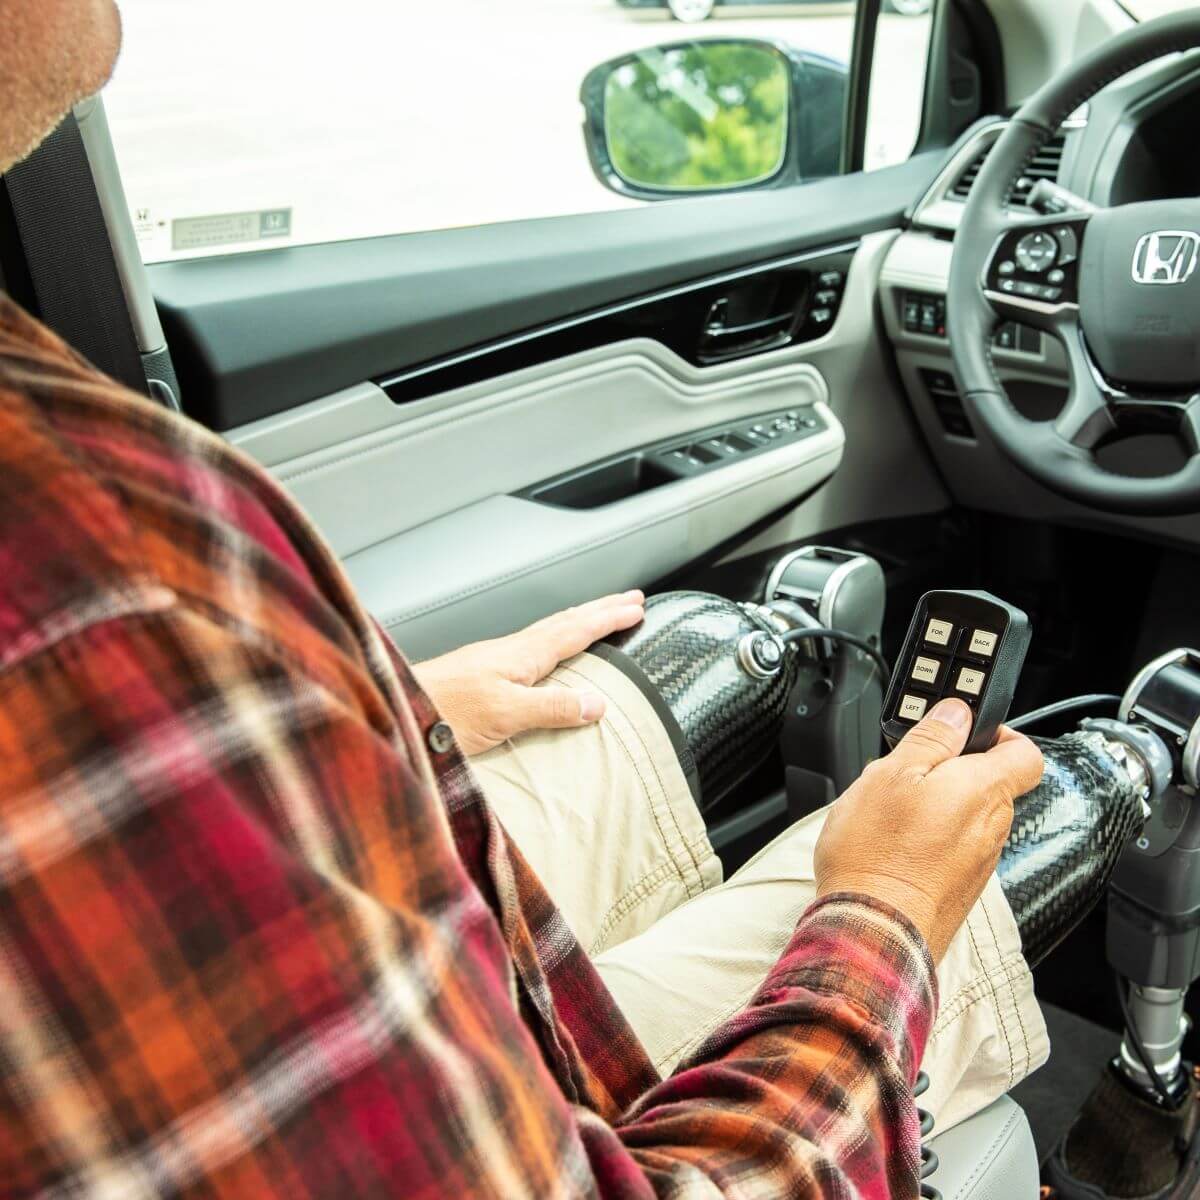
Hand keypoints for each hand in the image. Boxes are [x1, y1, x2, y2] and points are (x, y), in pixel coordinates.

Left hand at [413, 591, 644, 754]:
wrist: (396, 710)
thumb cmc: (441, 712)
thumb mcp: (505, 715)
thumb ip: (552, 708)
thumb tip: (597, 703)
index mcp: (521, 655)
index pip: (575, 630)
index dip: (607, 618)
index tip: (635, 607)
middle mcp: (509, 651)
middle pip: (564, 622)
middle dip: (599, 610)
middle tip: (629, 599)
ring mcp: (494, 660)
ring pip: (548, 632)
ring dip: (578, 621)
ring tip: (598, 616)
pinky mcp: (481, 673)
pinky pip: (532, 647)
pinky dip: (554, 640)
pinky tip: (548, 653)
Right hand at [814, 699, 1043, 963]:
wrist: (871, 930)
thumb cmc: (877, 855)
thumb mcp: (891, 773)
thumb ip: (931, 738)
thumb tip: (957, 712)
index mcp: (984, 790)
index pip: (1026, 752)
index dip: (999, 733)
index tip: (962, 730)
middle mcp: (993, 827)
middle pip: (991, 783)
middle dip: (953, 770)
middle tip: (909, 770)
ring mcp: (979, 862)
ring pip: (968, 816)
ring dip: (938, 805)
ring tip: (893, 811)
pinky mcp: (960, 888)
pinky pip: (954, 848)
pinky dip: (930, 839)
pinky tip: (894, 844)